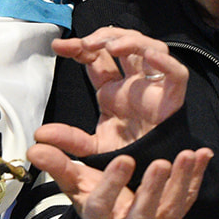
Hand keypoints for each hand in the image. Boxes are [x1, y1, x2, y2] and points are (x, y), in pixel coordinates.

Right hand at [29, 142, 211, 218]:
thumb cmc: (96, 205)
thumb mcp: (75, 188)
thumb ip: (58, 166)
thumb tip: (34, 146)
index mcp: (100, 217)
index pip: (103, 204)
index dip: (113, 184)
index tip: (122, 160)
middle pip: (144, 209)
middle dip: (153, 187)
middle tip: (160, 163)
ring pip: (172, 207)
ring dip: (181, 180)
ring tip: (187, 155)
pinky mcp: (174, 215)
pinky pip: (189, 198)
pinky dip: (198, 177)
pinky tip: (203, 154)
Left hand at [46, 27, 187, 152]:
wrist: (150, 182)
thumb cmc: (127, 162)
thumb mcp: (92, 149)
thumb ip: (68, 140)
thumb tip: (42, 135)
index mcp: (113, 92)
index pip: (97, 57)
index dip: (80, 47)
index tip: (59, 47)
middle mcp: (134, 85)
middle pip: (124, 44)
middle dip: (104, 36)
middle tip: (85, 43)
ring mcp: (153, 90)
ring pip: (151, 49)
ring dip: (131, 41)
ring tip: (111, 47)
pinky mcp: (172, 101)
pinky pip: (177, 75)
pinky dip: (166, 62)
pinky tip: (149, 56)